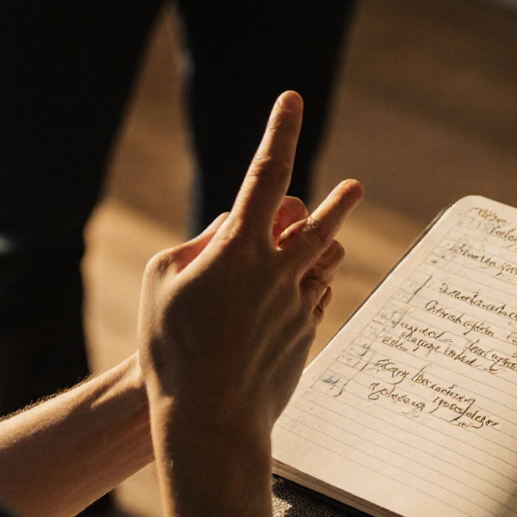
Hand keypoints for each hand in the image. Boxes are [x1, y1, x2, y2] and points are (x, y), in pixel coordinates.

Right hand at [137, 91, 362, 467]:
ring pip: (328, 256)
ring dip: (327, 242)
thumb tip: (231, 229)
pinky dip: (312, 285)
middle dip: (339, 199)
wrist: (211, 417)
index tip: (292, 99)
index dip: (280, 130)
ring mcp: (299, 302)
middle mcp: (279, 269)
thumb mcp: (163, 282)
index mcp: (239, 248)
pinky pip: (320, 294)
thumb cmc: (172, 350)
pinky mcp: (308, 331)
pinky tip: (300, 292)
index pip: (266, 172)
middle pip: (322, 217)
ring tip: (324, 239)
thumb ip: (197, 245)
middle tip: (353, 188)